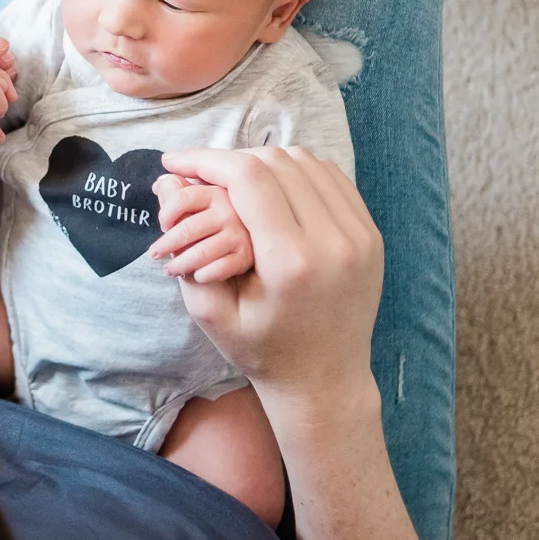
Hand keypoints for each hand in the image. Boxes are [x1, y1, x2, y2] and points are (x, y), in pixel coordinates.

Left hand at [147, 176, 252, 281]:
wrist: (247, 249)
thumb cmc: (212, 225)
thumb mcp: (197, 205)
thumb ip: (177, 193)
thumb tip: (160, 184)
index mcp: (214, 193)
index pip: (182, 198)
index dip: (166, 213)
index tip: (161, 225)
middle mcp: (229, 212)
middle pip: (188, 228)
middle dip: (166, 244)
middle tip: (154, 254)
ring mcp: (240, 234)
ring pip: (201, 252)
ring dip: (180, 264)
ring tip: (169, 270)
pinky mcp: (246, 256)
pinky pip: (219, 268)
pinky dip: (204, 274)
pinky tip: (196, 276)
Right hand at [157, 146, 381, 401]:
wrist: (324, 379)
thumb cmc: (261, 350)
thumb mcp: (210, 310)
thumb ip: (183, 246)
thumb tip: (168, 182)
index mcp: (291, 263)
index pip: (248, 178)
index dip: (206, 160)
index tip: (175, 161)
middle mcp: (333, 242)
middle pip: (276, 162)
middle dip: (230, 160)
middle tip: (201, 175)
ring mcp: (360, 235)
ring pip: (305, 162)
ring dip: (263, 162)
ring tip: (233, 181)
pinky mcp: (370, 234)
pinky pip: (330, 177)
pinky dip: (296, 171)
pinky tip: (272, 188)